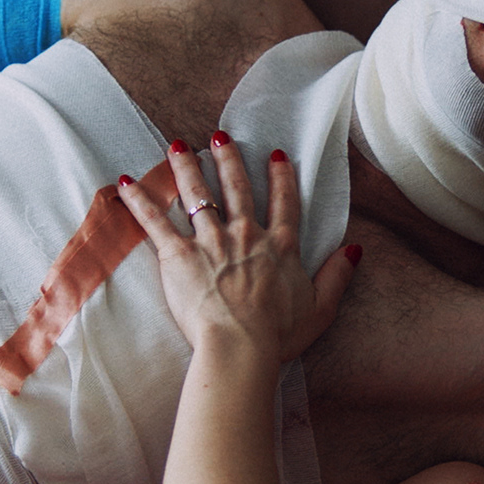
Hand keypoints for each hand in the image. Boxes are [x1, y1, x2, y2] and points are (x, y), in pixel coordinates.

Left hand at [116, 137, 358, 362]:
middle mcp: (246, 234)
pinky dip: (140, 202)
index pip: (283, 202)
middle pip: (237, 188)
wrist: (242, 346)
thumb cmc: (279, 334)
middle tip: (219, 137)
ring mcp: (211, 241)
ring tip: (177, 145)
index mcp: (280, 246)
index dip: (281, 177)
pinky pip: (156, 222)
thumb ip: (337, 275)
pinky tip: (127, 182)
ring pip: (197, 195)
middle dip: (228, 159)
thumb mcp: (321, 307)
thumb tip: (355, 249)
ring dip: (186, 167)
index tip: (277, 155)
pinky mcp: (179, 255)